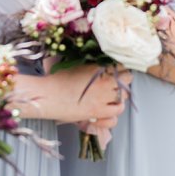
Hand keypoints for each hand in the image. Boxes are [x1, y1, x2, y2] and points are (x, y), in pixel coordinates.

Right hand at [15, 66, 130, 127]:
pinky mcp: (98, 111)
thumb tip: (103, 65)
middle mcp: (103, 81)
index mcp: (98, 67)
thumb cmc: (57, 80)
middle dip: (124, 80)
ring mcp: (102, 97)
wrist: (47, 95)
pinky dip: (116, 109)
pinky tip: (110, 107)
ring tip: (113, 96)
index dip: (121, 68)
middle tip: (117, 83)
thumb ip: (93, 65)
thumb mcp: (76, 65)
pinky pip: (118, 111)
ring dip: (121, 95)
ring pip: (125, 96)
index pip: (122, 65)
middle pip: (127, 79)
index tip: (118, 71)